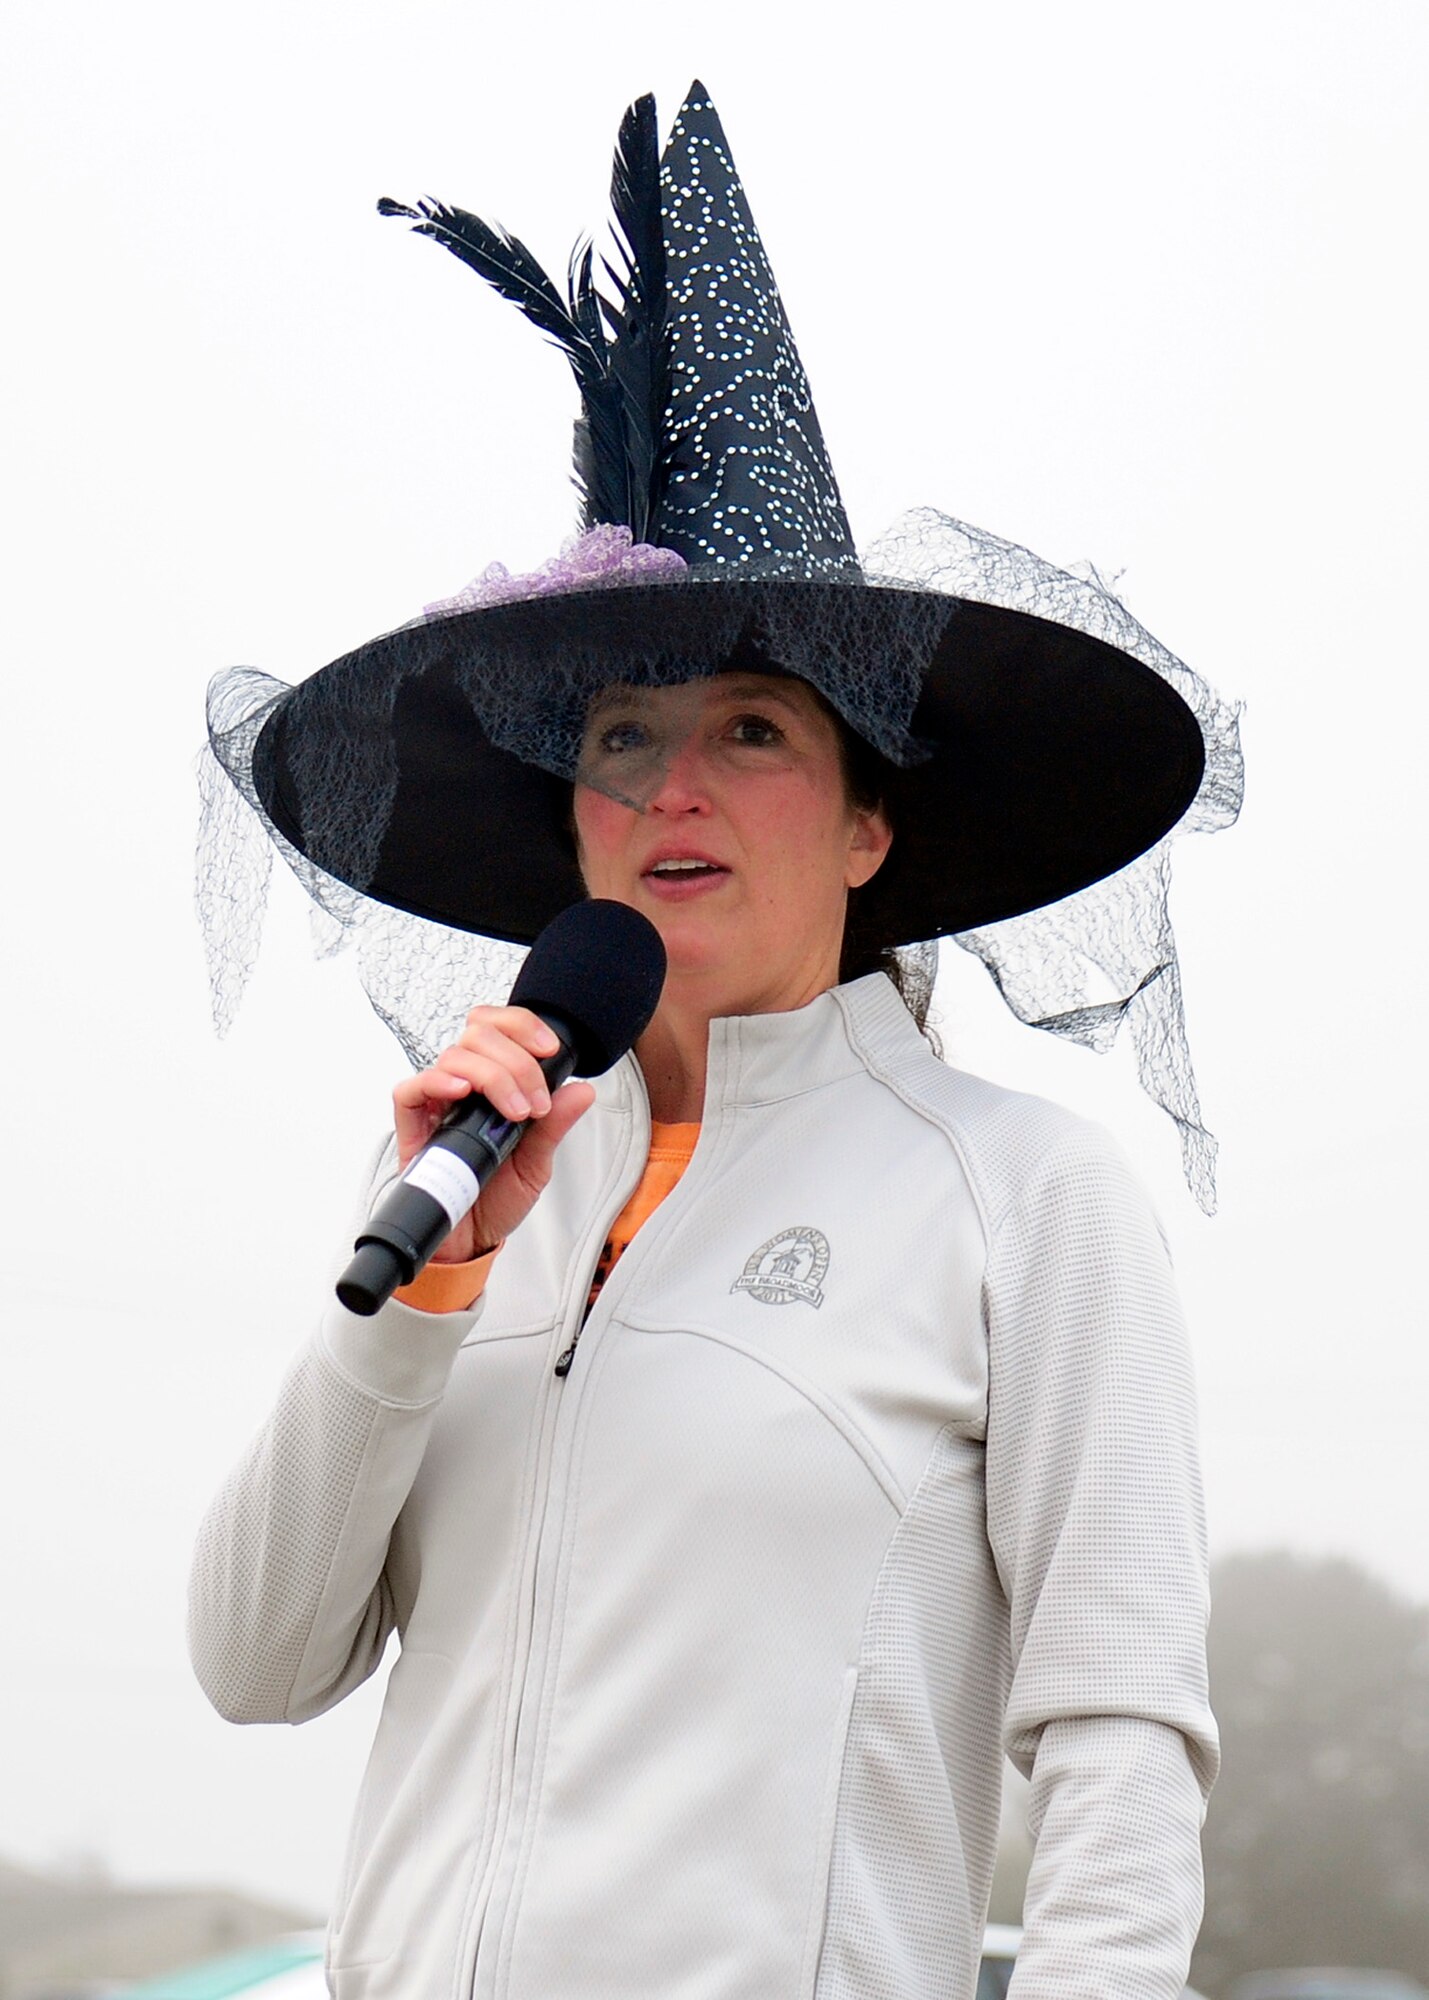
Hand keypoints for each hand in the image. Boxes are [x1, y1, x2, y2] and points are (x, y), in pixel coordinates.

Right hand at [392, 1006, 595, 1262]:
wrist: (470, 1240)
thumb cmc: (497, 1199)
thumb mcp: (537, 1162)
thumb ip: (555, 1125)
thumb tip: (581, 1091)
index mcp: (494, 1085)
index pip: (500, 1029)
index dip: (523, 1026)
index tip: (550, 1050)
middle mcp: (465, 1088)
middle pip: (479, 1036)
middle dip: (517, 1062)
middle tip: (535, 1104)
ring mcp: (437, 1104)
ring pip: (455, 1056)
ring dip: (493, 1076)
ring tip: (515, 1113)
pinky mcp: (412, 1127)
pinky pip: (411, 1089)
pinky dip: (437, 1081)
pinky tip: (463, 1091)